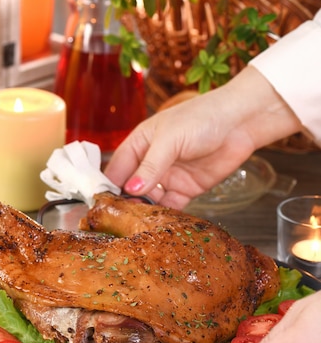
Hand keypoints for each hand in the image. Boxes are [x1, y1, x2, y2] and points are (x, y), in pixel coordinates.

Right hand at [105, 67, 300, 209]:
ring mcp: (169, 177)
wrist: (241, 122)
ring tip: (138, 224)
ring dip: (144, 212)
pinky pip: (171, 206)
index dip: (108, 186)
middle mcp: (151, 161)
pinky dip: (165, 215)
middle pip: (131, 188)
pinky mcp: (187, 189)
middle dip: (125, 203)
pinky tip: (159, 223)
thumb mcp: (170, 139)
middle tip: (119, 220)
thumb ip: (150, 166)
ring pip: (149, 200)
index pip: (117, 169)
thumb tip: (130, 190)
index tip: (102, 205)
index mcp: (140, 144)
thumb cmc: (202, 118)